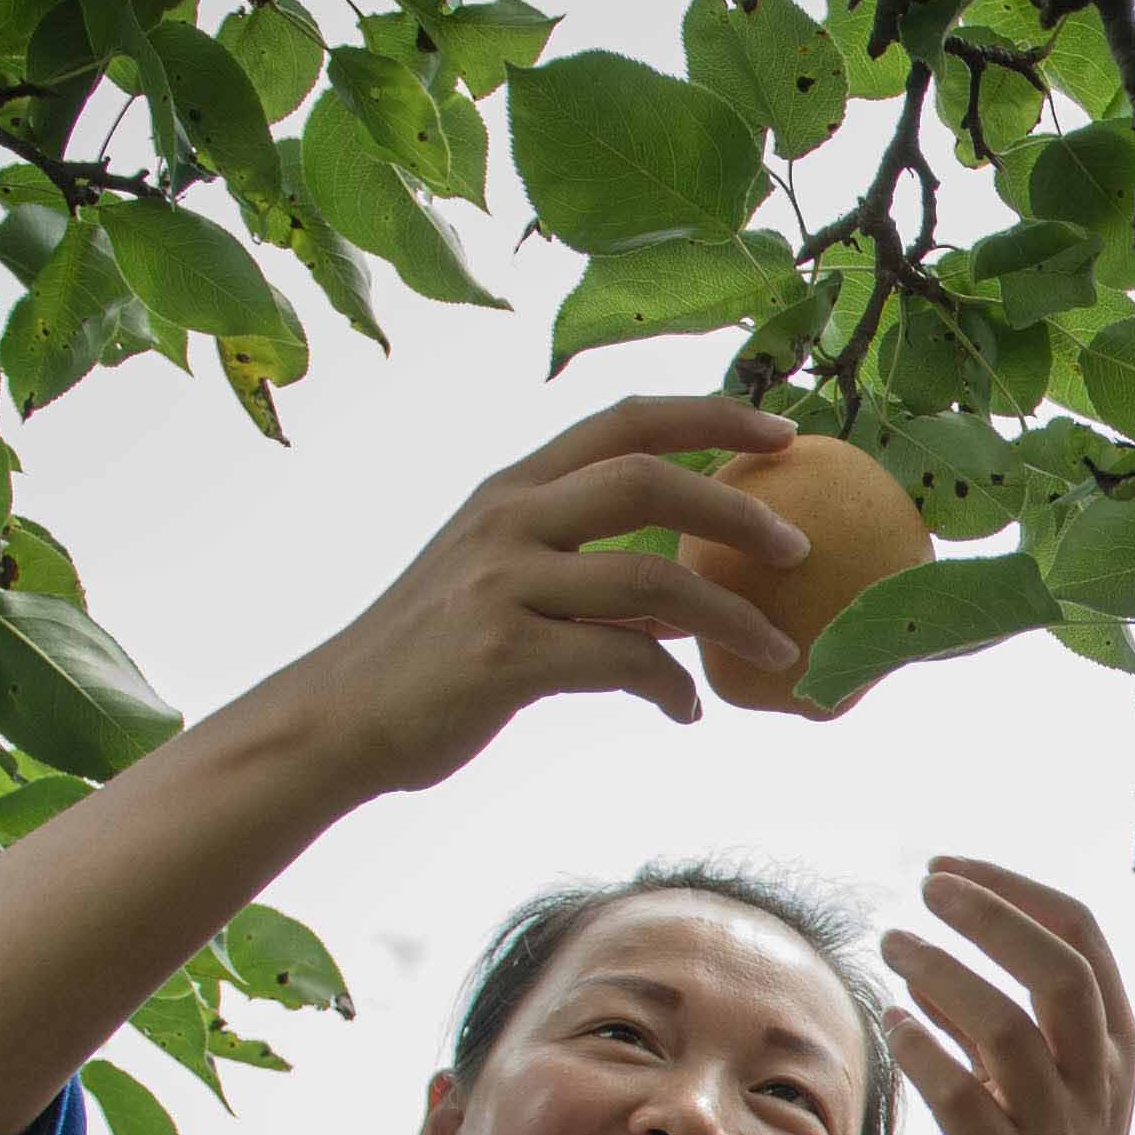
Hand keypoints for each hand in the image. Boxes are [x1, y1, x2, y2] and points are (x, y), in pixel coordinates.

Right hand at [236, 396, 822, 801]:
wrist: (335, 720)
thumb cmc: (431, 657)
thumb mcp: (500, 583)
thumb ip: (582, 572)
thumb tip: (687, 603)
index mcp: (512, 489)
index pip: (623, 421)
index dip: (711, 414)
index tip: (786, 430)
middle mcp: (507, 519)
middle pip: (647, 481)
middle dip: (737, 509)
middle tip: (799, 548)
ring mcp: (501, 584)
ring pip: (650, 581)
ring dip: (730, 618)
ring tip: (777, 650)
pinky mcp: (501, 656)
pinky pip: (621, 662)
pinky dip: (670, 687)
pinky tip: (685, 710)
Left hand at [885, 858, 1134, 1134]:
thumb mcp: (1048, 1086)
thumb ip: (998, 1024)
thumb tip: (933, 960)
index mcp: (1115, 1046)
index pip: (1083, 936)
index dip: (1014, 889)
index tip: (950, 867)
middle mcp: (1095, 1081)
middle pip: (1059, 970)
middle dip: (991, 915)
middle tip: (926, 885)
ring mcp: (1057, 1129)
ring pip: (1009, 1029)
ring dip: (943, 974)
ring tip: (891, 944)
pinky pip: (961, 1100)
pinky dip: (922, 1052)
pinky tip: (891, 1024)